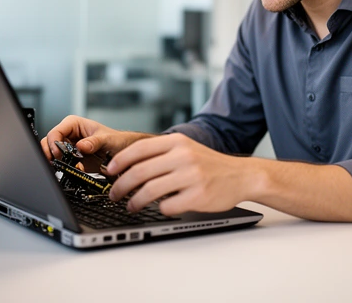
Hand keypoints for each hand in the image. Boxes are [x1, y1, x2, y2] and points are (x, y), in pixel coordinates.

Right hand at [41, 115, 151, 162]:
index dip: (54, 143)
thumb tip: (81, 146)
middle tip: (57, 163)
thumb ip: (94, 142)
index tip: (58, 154)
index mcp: (74, 124)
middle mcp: (68, 134)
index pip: (55, 132)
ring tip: (61, 167)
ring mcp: (68, 147)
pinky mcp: (71, 159)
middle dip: (50, 153)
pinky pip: (60, 164)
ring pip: (51, 154)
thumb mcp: (107, 139)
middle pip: (48, 143)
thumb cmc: (116, 140)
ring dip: (54, 162)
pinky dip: (61, 168)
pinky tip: (68, 171)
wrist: (123, 151)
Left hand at [106, 133, 248, 215]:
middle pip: (139, 172)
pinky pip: (167, 206)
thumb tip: (127, 165)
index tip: (109, 172)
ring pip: (149, 191)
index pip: (138, 149)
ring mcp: (191, 176)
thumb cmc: (209, 165)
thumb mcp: (186, 148)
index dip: (119, 162)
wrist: (241, 176)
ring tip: (131, 206)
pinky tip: (159, 209)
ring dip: (134, 202)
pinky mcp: (198, 196)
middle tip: (114, 194)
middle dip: (121, 186)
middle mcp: (183, 156)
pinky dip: (159, 209)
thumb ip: (161, 153)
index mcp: (177, 142)